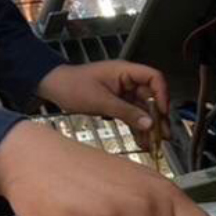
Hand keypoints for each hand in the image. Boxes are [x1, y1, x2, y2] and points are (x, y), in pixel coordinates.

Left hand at [37, 61, 169, 145]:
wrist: (53, 87)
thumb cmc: (72, 85)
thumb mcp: (100, 101)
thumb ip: (126, 112)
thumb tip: (148, 123)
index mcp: (125, 71)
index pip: (154, 78)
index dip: (162, 95)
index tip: (162, 113)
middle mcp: (127, 81)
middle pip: (151, 97)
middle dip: (157, 117)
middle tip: (162, 135)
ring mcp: (122, 92)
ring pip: (142, 109)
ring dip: (148, 126)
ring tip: (154, 143)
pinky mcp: (116, 103)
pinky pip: (132, 115)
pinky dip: (136, 127)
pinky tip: (141, 141)